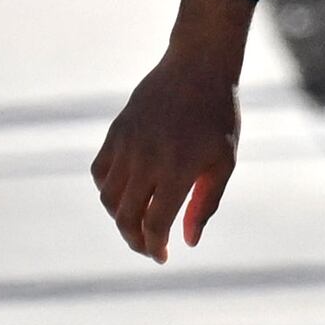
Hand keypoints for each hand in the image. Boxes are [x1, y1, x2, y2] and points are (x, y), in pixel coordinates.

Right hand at [91, 0, 254, 260]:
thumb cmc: (218, 116)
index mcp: (178, 168)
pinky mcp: (115, 133)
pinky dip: (107, 191)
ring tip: (139, 223)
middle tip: (149, 248)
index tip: (162, 257)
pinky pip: (100, 173)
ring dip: (121, 218)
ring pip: (109, 198)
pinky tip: (126, 195)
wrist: (197, 68)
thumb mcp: (223, 162)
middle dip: (136, 241)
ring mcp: (127, 144)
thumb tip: (188, 241)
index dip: (155, 247)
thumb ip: (205, 203)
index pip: (154, 223)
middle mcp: (147, 158)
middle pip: (127, 217)